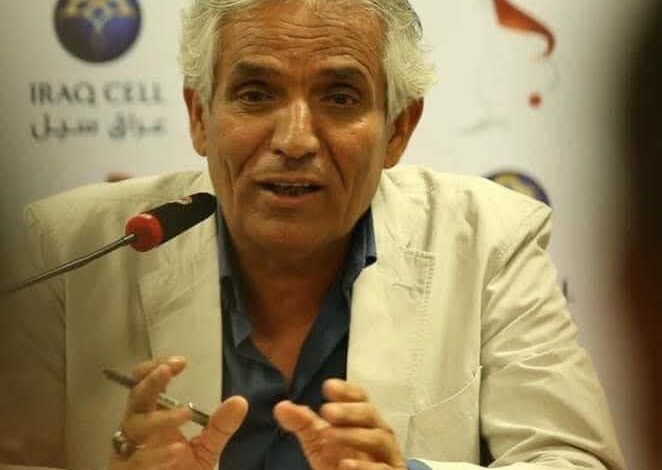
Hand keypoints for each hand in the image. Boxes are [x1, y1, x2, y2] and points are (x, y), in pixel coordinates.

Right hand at [109, 356, 247, 469]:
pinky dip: (155, 455)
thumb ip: (219, 427)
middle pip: (135, 398)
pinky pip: (135, 461)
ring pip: (133, 426)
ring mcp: (128, 452)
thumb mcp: (205, 449)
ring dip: (160, 418)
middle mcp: (138, 431)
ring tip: (185, 414)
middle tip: (166, 371)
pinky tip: (176, 450)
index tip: (180, 362)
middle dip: (150, 382)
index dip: (157, 368)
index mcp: (153, 418)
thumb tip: (240, 402)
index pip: (147, 384)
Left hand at [274, 379, 406, 469]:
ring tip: (328, 437)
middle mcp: (379, 433)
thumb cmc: (338, 461)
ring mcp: (388, 456)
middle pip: (370, 414)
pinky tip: (346, 465)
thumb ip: (302, 423)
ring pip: (380, 439)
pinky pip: (384, 469)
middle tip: (327, 411)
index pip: (360, 398)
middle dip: (349, 411)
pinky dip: (366, 467)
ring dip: (354, 435)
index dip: (347, 391)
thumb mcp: (317, 442)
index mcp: (363, 420)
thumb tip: (281, 406)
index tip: (328, 387)